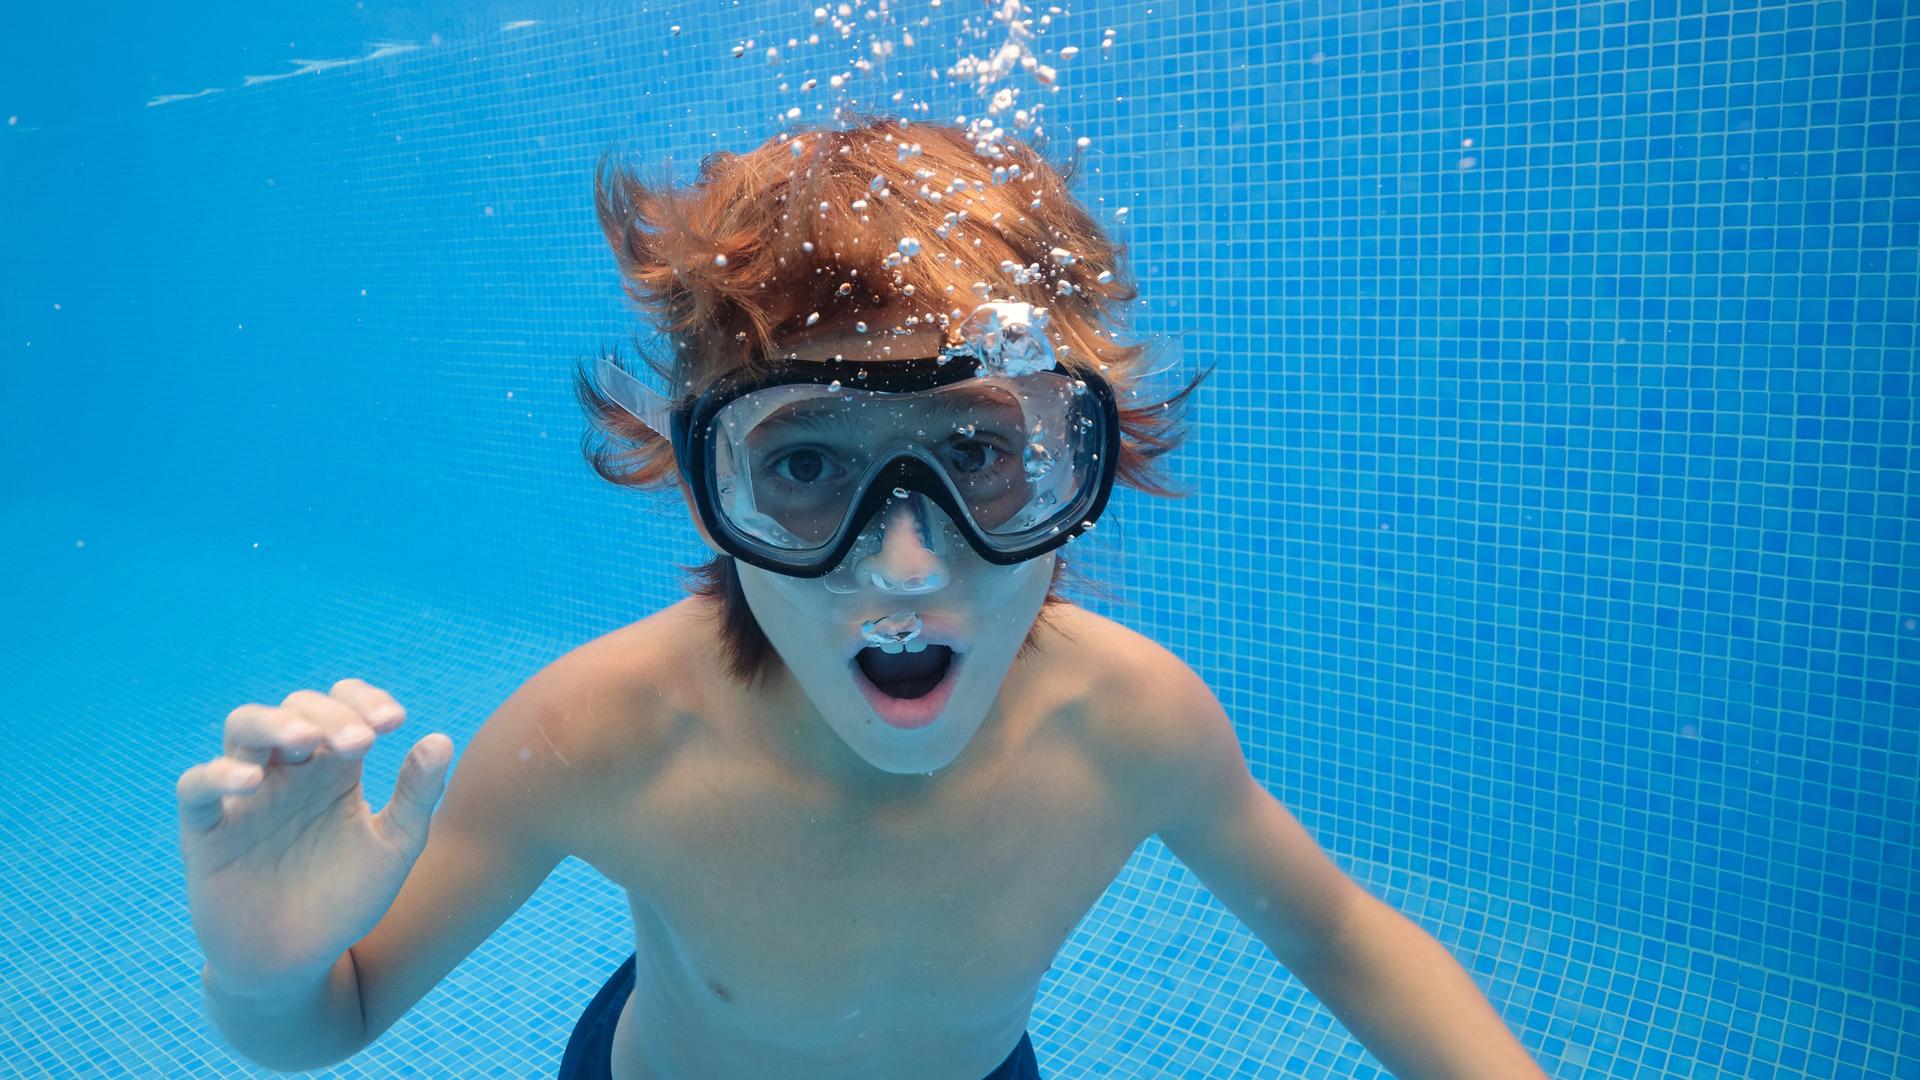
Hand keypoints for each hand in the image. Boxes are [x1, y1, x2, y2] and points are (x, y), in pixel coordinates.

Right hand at [176, 678, 452, 997]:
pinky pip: (196, 786)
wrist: (297, 963)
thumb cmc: (346, 900)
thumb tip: (440, 738)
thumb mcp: (395, 848)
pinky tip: (251, 782)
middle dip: (330, 716)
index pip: (343, 707)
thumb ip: (417, 795)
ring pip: (244, 728)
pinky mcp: (205, 830)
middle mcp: (289, 772)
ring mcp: (245, 796)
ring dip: (274, 724)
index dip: (365, 700)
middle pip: (297, 710)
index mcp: (334, 769)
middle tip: (361, 744)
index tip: (395, 722)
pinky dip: (217, 775)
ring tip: (305, 740)